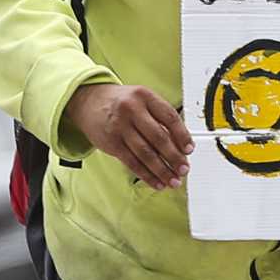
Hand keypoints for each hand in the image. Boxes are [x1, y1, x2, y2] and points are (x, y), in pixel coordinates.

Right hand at [65, 82, 193, 188]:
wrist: (89, 101)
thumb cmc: (122, 102)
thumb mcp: (143, 100)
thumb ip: (161, 118)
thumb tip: (181, 146)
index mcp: (145, 96)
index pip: (170, 117)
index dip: (182, 136)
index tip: (189, 150)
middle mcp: (132, 110)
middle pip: (159, 137)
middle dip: (174, 157)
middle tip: (184, 169)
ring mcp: (119, 126)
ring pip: (146, 153)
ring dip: (162, 170)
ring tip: (173, 180)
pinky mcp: (111, 142)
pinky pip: (132, 162)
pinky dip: (147, 175)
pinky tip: (157, 182)